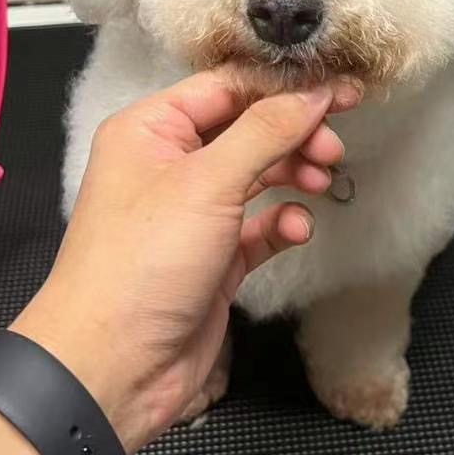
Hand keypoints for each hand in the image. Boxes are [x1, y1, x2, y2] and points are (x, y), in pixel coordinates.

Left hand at [10, 70, 358, 452]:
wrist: (113, 366)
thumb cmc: (140, 265)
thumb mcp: (207, 182)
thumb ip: (266, 131)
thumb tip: (312, 94)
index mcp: (150, 130)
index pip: (227, 89)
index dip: (284, 88)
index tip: (340, 91)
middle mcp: (168, 166)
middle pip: (248, 129)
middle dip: (294, 135)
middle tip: (332, 149)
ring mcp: (191, 215)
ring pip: (257, 175)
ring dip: (294, 175)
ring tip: (321, 183)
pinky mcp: (212, 259)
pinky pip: (259, 227)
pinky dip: (284, 223)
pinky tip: (297, 229)